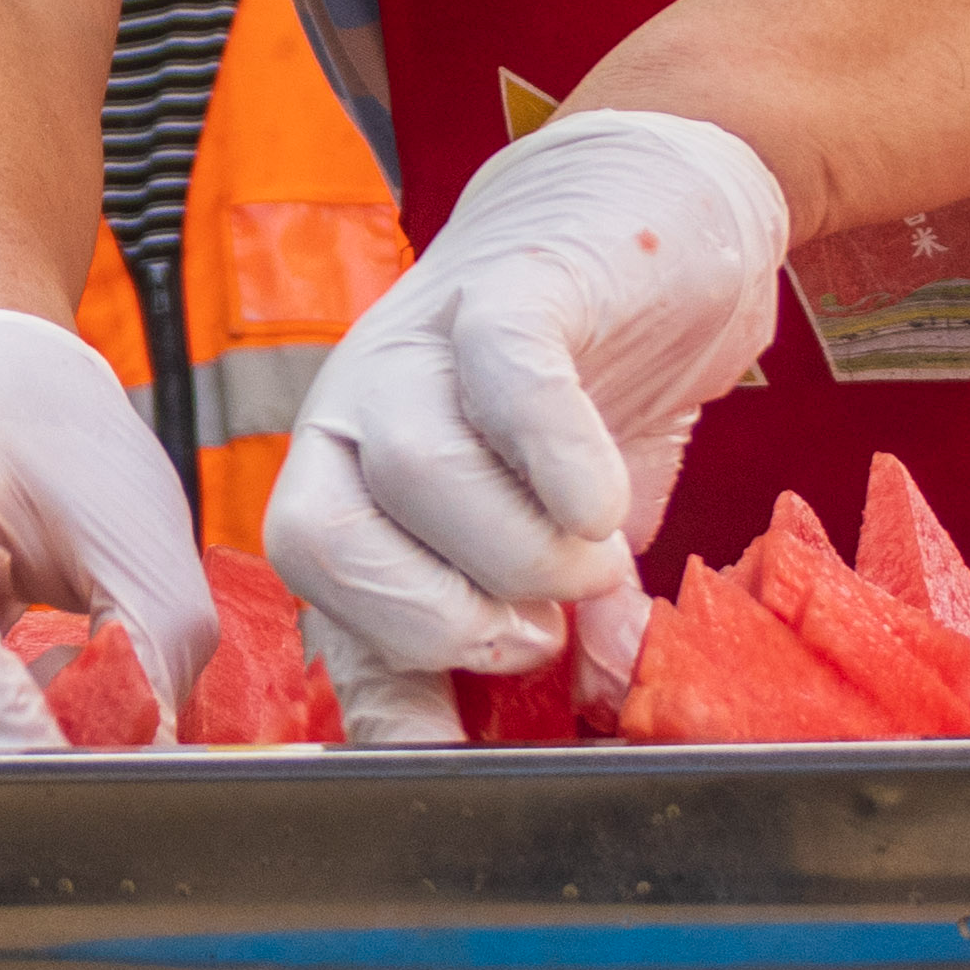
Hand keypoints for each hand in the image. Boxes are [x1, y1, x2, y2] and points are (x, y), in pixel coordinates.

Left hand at [264, 110, 787, 739]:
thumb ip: (540, 621)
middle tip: (534, 630)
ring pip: (415, 470)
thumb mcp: (548, 533)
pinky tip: (599, 503)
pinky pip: (504, 371)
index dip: (387, 690)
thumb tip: (572, 728)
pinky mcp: (514, 286)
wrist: (651, 220)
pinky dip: (553, 454)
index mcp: (352, 482)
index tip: (462, 749)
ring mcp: (425, 342)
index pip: (318, 599)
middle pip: (319, 540)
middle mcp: (358, 413)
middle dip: (435, 621)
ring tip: (592, 560)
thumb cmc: (583, 395)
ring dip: (520, 552)